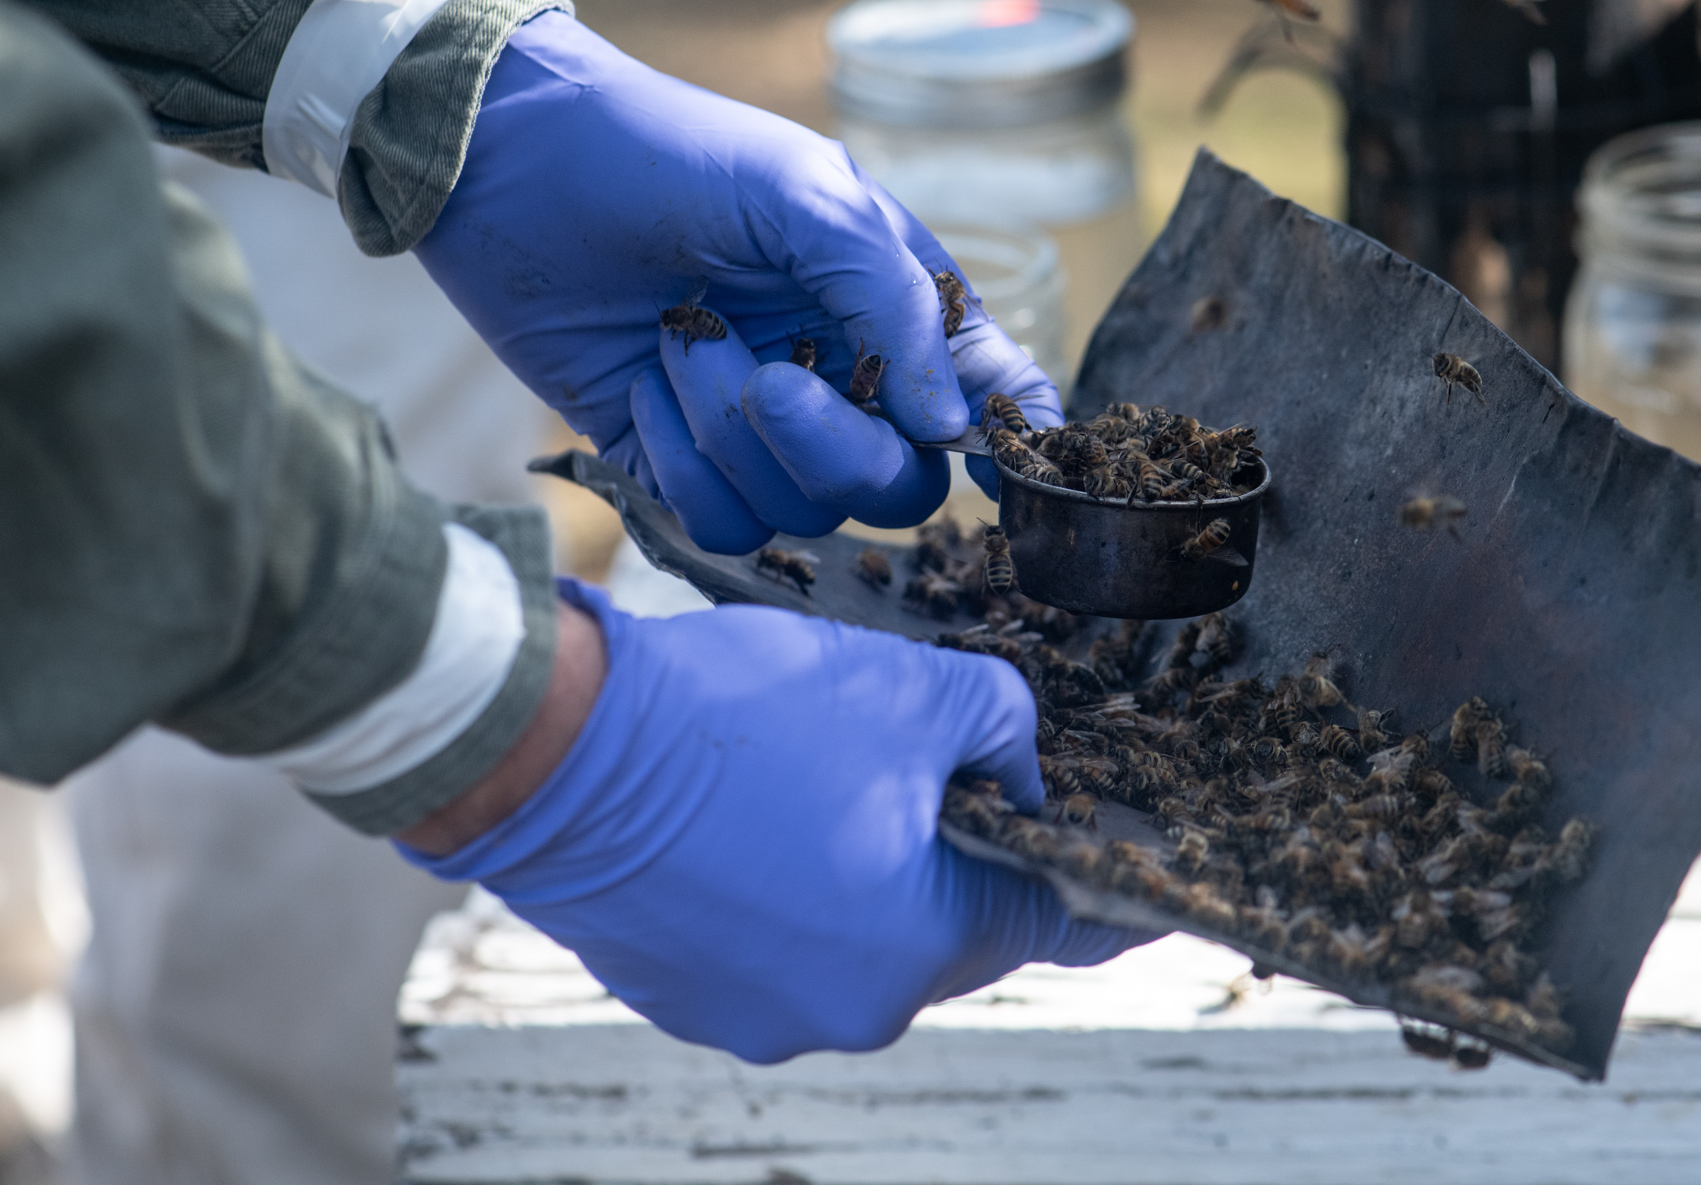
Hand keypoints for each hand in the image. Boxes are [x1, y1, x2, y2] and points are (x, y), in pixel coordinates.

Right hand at [401, 582, 1150, 1060]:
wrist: (553, 747)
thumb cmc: (741, 717)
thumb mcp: (914, 686)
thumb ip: (1005, 724)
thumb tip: (1018, 766)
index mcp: (923, 946)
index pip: (1057, 926)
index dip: (1107, 890)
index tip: (1146, 881)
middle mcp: (848, 1009)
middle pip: (956, 930)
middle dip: (967, 852)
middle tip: (962, 772)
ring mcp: (758, 1014)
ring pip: (862, 937)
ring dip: (870, 869)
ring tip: (838, 776)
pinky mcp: (686, 997)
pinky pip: (779, 944)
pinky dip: (791, 889)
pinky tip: (765, 812)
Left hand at [415, 11, 1062, 553]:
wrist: (510, 163)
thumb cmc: (672, 155)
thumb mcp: (807, 195)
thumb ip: (891, 303)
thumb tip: (950, 425)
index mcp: (898, 306)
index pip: (996, 396)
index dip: (1010, 442)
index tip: (984, 461)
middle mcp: (846, 376)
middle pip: (898, 484)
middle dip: (832, 445)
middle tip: (768, 381)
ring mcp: (762, 427)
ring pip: (801, 510)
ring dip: (729, 432)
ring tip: (678, 336)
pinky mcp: (679, 460)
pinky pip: (718, 521)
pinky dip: (677, 459)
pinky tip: (643, 379)